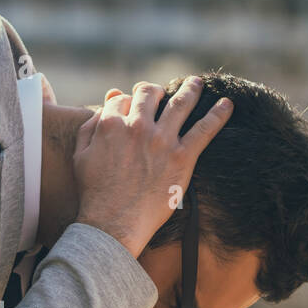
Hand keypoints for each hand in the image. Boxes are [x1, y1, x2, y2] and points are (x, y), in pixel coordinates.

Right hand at [72, 76, 232, 257]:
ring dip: (190, 89)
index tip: (132, 108)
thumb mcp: (80, 156)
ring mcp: (161, 141)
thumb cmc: (94, 194)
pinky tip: (227, 105)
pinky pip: (204, 130)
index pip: (121, 99)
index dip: (126, 102)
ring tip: (196, 83)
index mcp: (110, 125)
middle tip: (164, 92)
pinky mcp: (181, 158)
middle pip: (149, 94)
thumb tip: (107, 104)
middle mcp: (137, 127)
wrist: (112, 224)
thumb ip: (90, 127)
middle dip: (155, 90)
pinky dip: (218, 115)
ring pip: (180, 103)